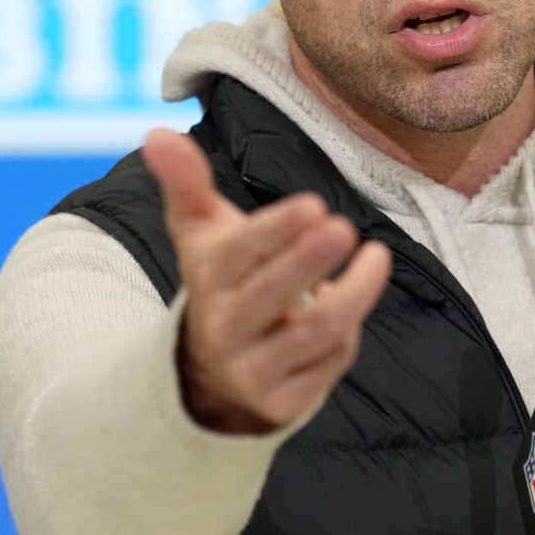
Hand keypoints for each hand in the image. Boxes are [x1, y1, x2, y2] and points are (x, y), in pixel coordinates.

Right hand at [142, 128, 392, 434]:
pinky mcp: (284, 402)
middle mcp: (224, 329)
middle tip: (344, 229)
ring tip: (376, 257)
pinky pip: (330, 364)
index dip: (276, 230)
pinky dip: (349, 334)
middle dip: (310, 262)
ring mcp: (253, 370)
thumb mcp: (200, 231)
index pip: (238, 254)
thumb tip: (157, 133)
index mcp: (206, 281)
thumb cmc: (222, 279)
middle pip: (273, 296)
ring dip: (353, 294)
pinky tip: (354, 303)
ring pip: (314, 333)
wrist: (213, 367)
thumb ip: (186, 181)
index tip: (314, 205)